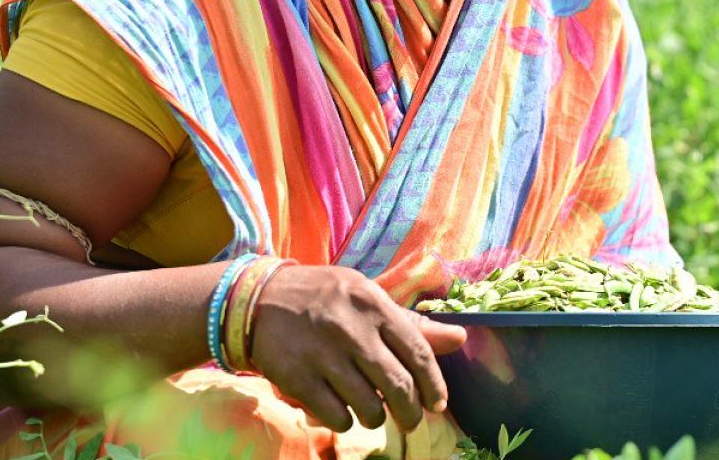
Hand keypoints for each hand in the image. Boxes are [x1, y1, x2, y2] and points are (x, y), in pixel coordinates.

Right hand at [247, 265, 467, 434]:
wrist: (258, 300)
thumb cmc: (325, 298)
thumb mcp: (368, 298)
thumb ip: (412, 323)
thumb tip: (461, 338)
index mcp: (374, 304)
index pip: (418, 352)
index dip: (434, 385)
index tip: (438, 404)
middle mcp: (352, 329)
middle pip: (398, 386)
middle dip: (411, 412)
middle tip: (411, 421)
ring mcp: (323, 355)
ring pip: (368, 406)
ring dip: (376, 418)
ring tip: (374, 414)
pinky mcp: (297, 378)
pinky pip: (336, 416)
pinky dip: (346, 421)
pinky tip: (345, 412)